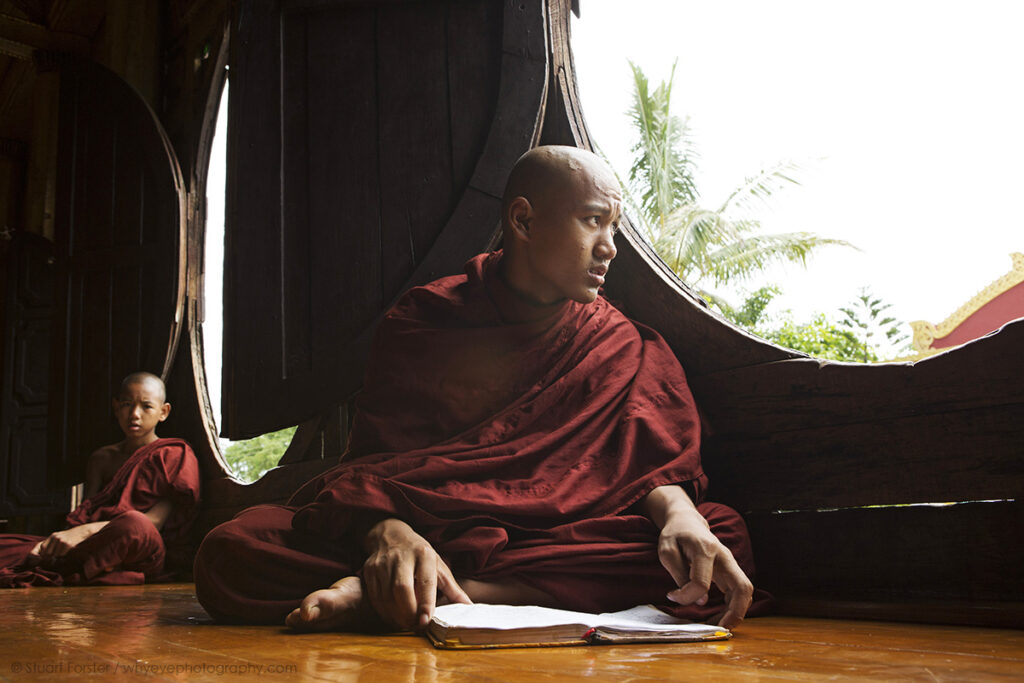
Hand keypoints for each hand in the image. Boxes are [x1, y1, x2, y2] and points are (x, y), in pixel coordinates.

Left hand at [33, 524, 99, 563]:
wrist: (84, 531)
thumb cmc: (72, 537)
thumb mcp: (60, 538)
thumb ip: (51, 545)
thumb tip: (41, 558)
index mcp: (52, 536)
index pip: (40, 548)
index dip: (39, 556)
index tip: (39, 561)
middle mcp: (55, 537)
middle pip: (46, 553)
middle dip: (49, 559)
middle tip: (55, 561)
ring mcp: (61, 541)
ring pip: (54, 556)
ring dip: (58, 558)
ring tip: (63, 555)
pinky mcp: (67, 544)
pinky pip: (62, 555)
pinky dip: (64, 557)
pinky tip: (68, 553)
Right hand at [361, 518, 470, 629]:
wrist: (390, 535)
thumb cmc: (419, 554)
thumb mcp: (438, 566)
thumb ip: (453, 589)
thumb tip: (469, 608)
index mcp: (424, 554)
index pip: (425, 581)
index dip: (426, 603)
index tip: (426, 620)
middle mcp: (402, 557)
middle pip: (402, 589)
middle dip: (408, 612)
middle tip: (416, 626)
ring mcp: (383, 563)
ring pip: (386, 595)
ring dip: (396, 615)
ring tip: (407, 624)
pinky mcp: (369, 570)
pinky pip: (374, 597)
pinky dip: (384, 612)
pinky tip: (393, 617)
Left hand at [643, 485, 752, 628]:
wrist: (687, 521)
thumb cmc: (675, 535)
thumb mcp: (667, 550)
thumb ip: (680, 574)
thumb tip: (700, 601)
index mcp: (706, 549)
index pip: (702, 582)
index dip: (687, 596)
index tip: (672, 596)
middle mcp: (724, 557)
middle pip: (742, 587)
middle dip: (734, 612)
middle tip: (718, 629)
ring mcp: (731, 564)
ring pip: (745, 592)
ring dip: (735, 613)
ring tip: (718, 627)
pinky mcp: (730, 571)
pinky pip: (739, 592)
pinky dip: (733, 608)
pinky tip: (720, 617)